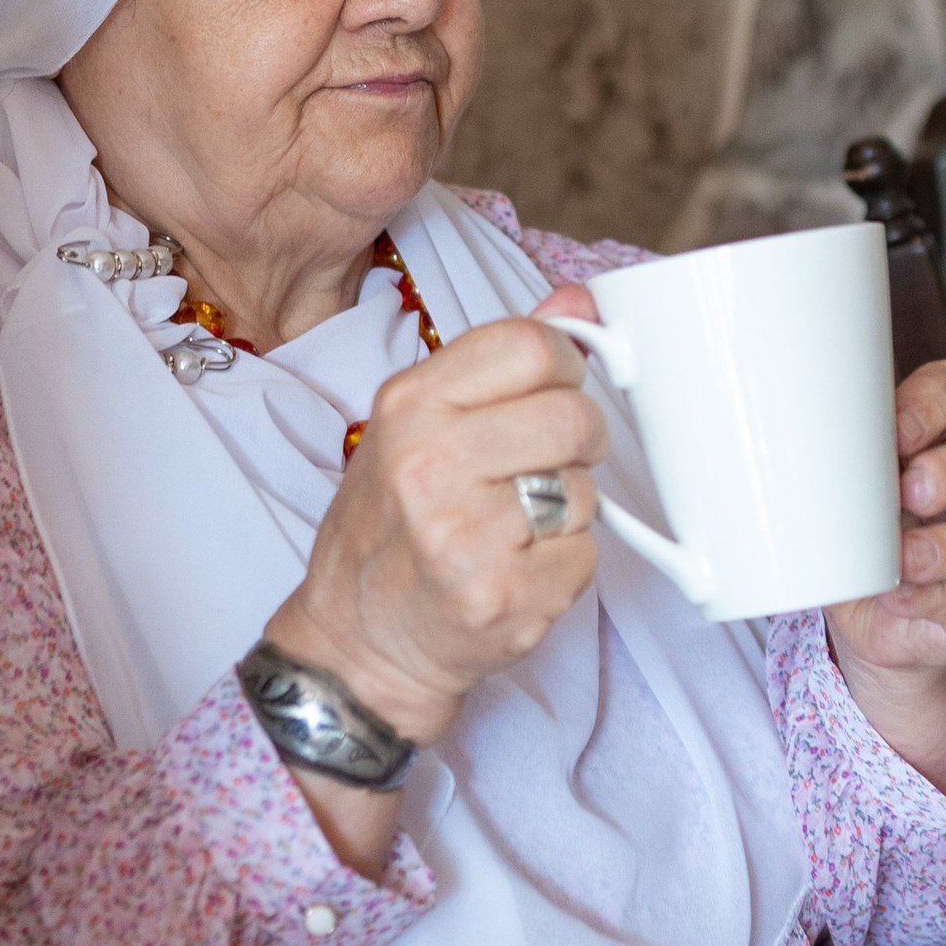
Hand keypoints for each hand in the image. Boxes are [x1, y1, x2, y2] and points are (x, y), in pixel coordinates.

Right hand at [268, 315, 606, 764]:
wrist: (359, 641)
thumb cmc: (390, 528)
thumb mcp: (419, 425)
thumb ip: (498, 363)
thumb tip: (576, 304)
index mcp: (411, 404)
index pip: (533, 346)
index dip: (562, 369)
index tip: (549, 395)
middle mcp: (432, 464)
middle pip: (574, 417)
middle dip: (575, 444)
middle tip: (539, 468)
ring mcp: (467, 535)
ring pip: (586, 490)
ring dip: (566, 511)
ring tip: (512, 528)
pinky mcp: (504, 597)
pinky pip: (586, 555)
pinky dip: (564, 566)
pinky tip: (516, 571)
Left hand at [825, 357, 945, 791]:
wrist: (873, 614)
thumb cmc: (857, 530)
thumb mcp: (840, 489)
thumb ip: (828, 463)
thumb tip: (765, 447)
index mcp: (945, 430)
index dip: (933, 405)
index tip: (895, 429)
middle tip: (907, 490)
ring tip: (906, 556)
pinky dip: (938, 595)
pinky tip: (904, 595)